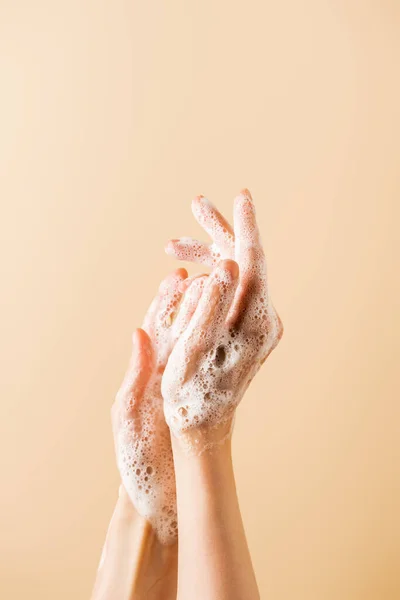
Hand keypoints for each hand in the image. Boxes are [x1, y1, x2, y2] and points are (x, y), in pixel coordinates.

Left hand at [111, 269, 204, 542]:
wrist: (157, 502)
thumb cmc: (137, 462)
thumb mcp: (130, 415)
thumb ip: (135, 374)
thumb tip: (139, 331)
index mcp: (145, 375)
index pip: (156, 328)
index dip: (166, 300)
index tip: (179, 275)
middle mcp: (166, 377)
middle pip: (180, 329)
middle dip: (191, 300)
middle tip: (208, 272)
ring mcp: (184, 390)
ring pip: (199, 347)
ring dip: (211, 318)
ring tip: (226, 292)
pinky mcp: (200, 405)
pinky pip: (212, 371)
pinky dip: (223, 349)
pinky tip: (237, 331)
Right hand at [162, 189, 282, 450]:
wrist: (204, 423)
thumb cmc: (191, 392)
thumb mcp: (193, 350)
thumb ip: (210, 307)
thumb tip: (227, 264)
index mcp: (255, 323)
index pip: (255, 262)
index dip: (247, 227)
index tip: (243, 196)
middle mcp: (265, 320)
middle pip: (246, 262)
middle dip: (219, 233)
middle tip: (196, 204)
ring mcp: (260, 323)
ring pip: (237, 274)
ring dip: (208, 257)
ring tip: (172, 246)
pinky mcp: (250, 327)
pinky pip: (234, 291)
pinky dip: (211, 278)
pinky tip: (187, 274)